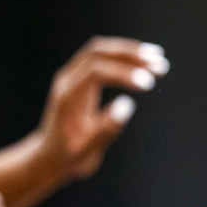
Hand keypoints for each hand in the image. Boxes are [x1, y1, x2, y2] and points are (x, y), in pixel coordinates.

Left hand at [33, 37, 169, 183]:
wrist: (47, 156)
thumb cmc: (68, 157)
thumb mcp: (87, 151)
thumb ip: (106, 129)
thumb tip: (128, 104)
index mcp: (67, 97)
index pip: (96, 71)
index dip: (123, 73)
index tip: (149, 83)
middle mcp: (67, 80)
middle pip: (98, 51)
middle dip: (130, 54)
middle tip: (159, 64)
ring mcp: (73, 75)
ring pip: (102, 50)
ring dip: (131, 51)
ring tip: (159, 60)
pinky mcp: (81, 76)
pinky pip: (102, 57)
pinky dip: (125, 56)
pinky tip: (145, 62)